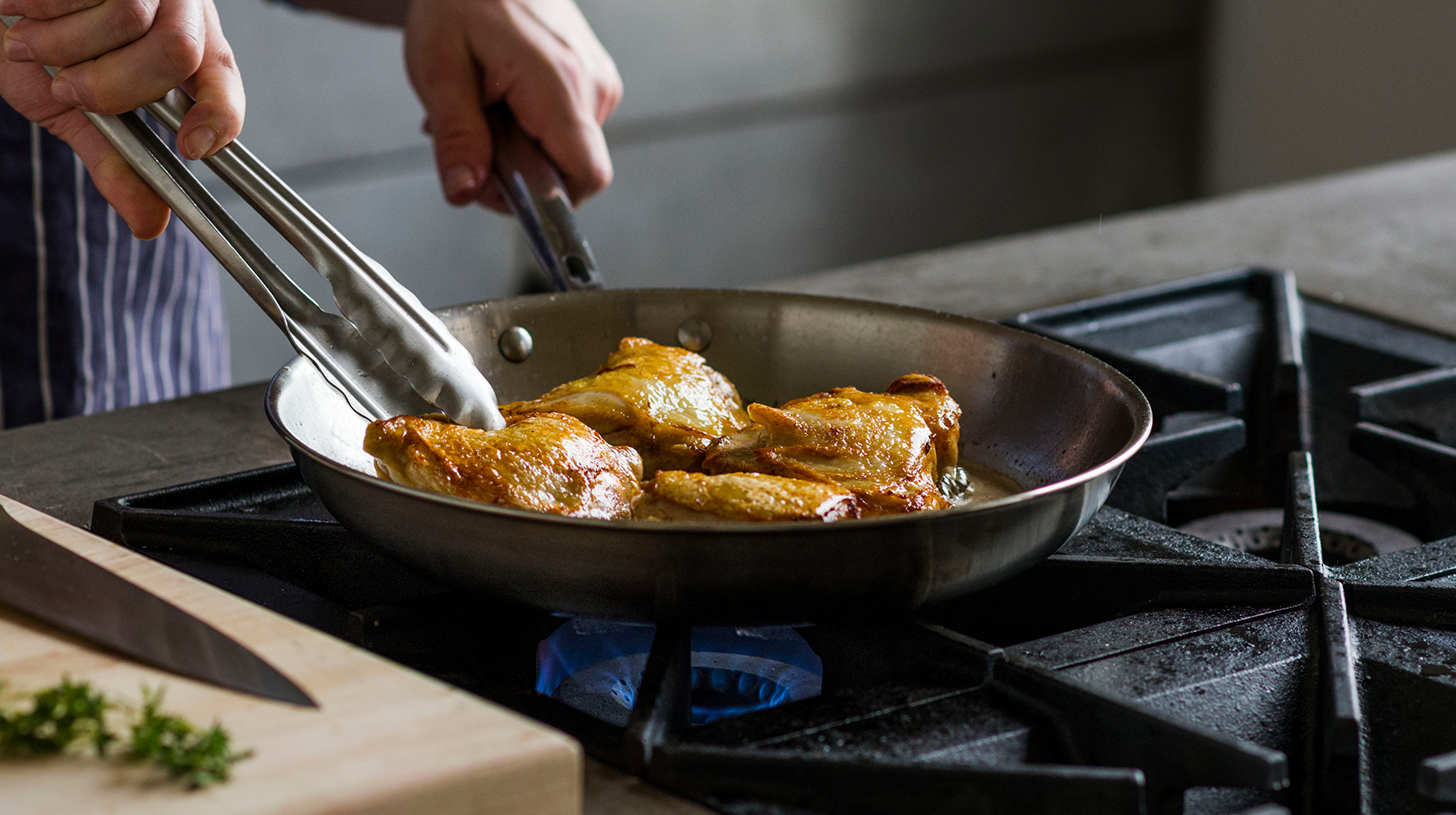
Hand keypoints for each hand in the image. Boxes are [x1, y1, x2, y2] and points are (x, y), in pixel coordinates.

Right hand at [0, 0, 243, 237]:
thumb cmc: (32, 41)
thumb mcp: (74, 108)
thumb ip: (114, 158)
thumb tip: (149, 225)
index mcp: (183, 44)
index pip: (222, 79)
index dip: (219, 115)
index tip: (191, 148)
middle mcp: (174, 2)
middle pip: (177, 51)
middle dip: (114, 86)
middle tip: (66, 86)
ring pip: (131, 19)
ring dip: (67, 45)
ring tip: (30, 40)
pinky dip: (43, 8)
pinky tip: (23, 8)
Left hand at [404, 0, 620, 210]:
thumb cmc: (460, 0)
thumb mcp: (438, 70)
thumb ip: (456, 137)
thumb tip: (466, 192)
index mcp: (559, 85)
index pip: (587, 178)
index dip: (546, 200)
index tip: (502, 187)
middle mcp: (593, 87)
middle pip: (573, 172)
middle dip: (521, 171)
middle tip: (475, 134)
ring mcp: (599, 83)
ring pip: (568, 153)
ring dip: (523, 149)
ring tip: (486, 106)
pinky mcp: (595, 80)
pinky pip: (570, 129)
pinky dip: (533, 128)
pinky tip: (505, 98)